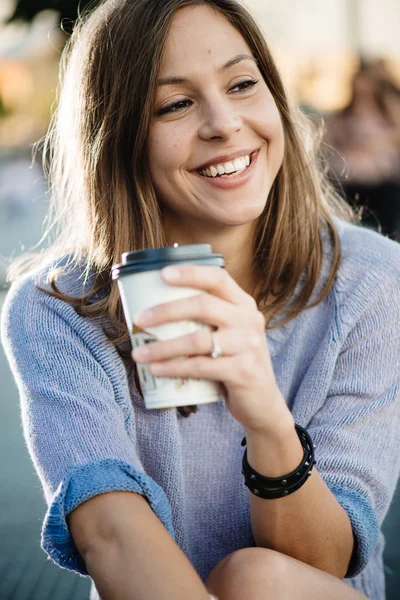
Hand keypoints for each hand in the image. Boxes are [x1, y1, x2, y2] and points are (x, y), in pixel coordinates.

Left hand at [132, 264, 292, 434]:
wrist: (263, 402)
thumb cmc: (236, 362)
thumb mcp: (230, 334)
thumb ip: (208, 319)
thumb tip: (157, 309)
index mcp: (244, 305)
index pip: (218, 278)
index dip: (190, 273)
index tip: (163, 274)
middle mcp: (249, 320)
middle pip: (203, 305)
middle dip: (166, 310)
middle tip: (139, 319)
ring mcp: (248, 345)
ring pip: (196, 340)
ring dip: (161, 347)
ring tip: (138, 353)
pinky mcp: (242, 371)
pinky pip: (199, 366)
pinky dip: (173, 368)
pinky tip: (155, 369)